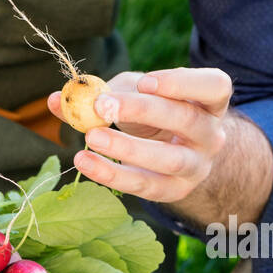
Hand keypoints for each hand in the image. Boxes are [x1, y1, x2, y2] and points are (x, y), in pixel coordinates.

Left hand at [48, 67, 230, 203]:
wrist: (175, 156)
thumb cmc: (153, 117)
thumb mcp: (133, 96)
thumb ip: (100, 93)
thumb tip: (57, 99)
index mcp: (210, 102)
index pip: (214, 86)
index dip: (182, 82)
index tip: (145, 82)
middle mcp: (212, 135)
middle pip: (186, 120)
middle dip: (142, 111)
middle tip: (102, 104)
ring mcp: (197, 167)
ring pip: (168, 159)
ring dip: (127, 148)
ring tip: (91, 137)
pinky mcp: (173, 191)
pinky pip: (143, 185)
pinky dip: (111, 174)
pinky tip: (84, 161)